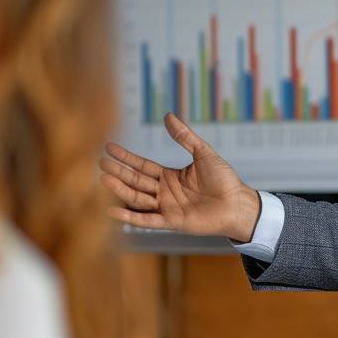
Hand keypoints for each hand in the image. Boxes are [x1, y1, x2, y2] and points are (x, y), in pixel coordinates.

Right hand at [99, 113, 261, 242]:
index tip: (109, 147)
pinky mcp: (172, 221)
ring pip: (138, 198)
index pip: (142, 165)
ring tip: (104, 178)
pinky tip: (112, 211)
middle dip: (118, 171)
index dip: (126, 157)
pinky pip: (147, 220)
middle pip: (136, 181)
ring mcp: (166, 207)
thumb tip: (169, 116)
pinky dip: (130, 217)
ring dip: (120, 189)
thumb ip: (185, 137)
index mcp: (170, 176)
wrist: (237, 203)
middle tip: (100, 162)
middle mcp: (165, 192)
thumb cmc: (224, 179)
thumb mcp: (204, 153)